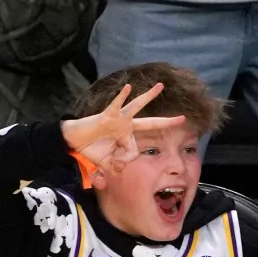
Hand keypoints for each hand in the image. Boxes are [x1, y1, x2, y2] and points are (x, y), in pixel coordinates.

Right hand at [60, 84, 184, 173]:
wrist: (75, 142)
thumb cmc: (92, 149)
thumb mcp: (107, 162)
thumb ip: (116, 166)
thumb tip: (120, 169)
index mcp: (127, 137)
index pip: (135, 151)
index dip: (125, 160)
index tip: (115, 164)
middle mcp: (126, 126)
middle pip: (151, 123)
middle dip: (167, 122)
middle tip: (182, 118)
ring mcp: (119, 119)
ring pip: (138, 106)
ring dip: (149, 96)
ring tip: (160, 86)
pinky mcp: (108, 115)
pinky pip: (116, 104)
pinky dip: (121, 96)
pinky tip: (128, 87)